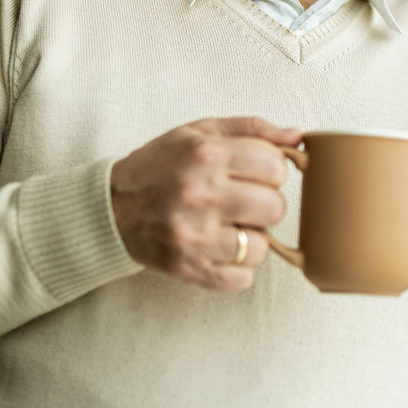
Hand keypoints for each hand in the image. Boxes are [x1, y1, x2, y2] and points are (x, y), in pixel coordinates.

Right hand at [110, 117, 301, 290]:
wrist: (111, 207)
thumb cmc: (161, 166)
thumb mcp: (200, 132)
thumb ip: (252, 129)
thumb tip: (297, 137)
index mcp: (207, 155)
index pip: (276, 166)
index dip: (271, 170)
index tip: (255, 173)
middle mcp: (201, 195)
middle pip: (275, 207)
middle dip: (265, 204)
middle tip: (243, 201)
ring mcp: (195, 236)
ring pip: (262, 247)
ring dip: (252, 238)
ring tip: (229, 226)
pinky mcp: (189, 268)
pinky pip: (241, 278)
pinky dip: (236, 267)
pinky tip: (219, 249)